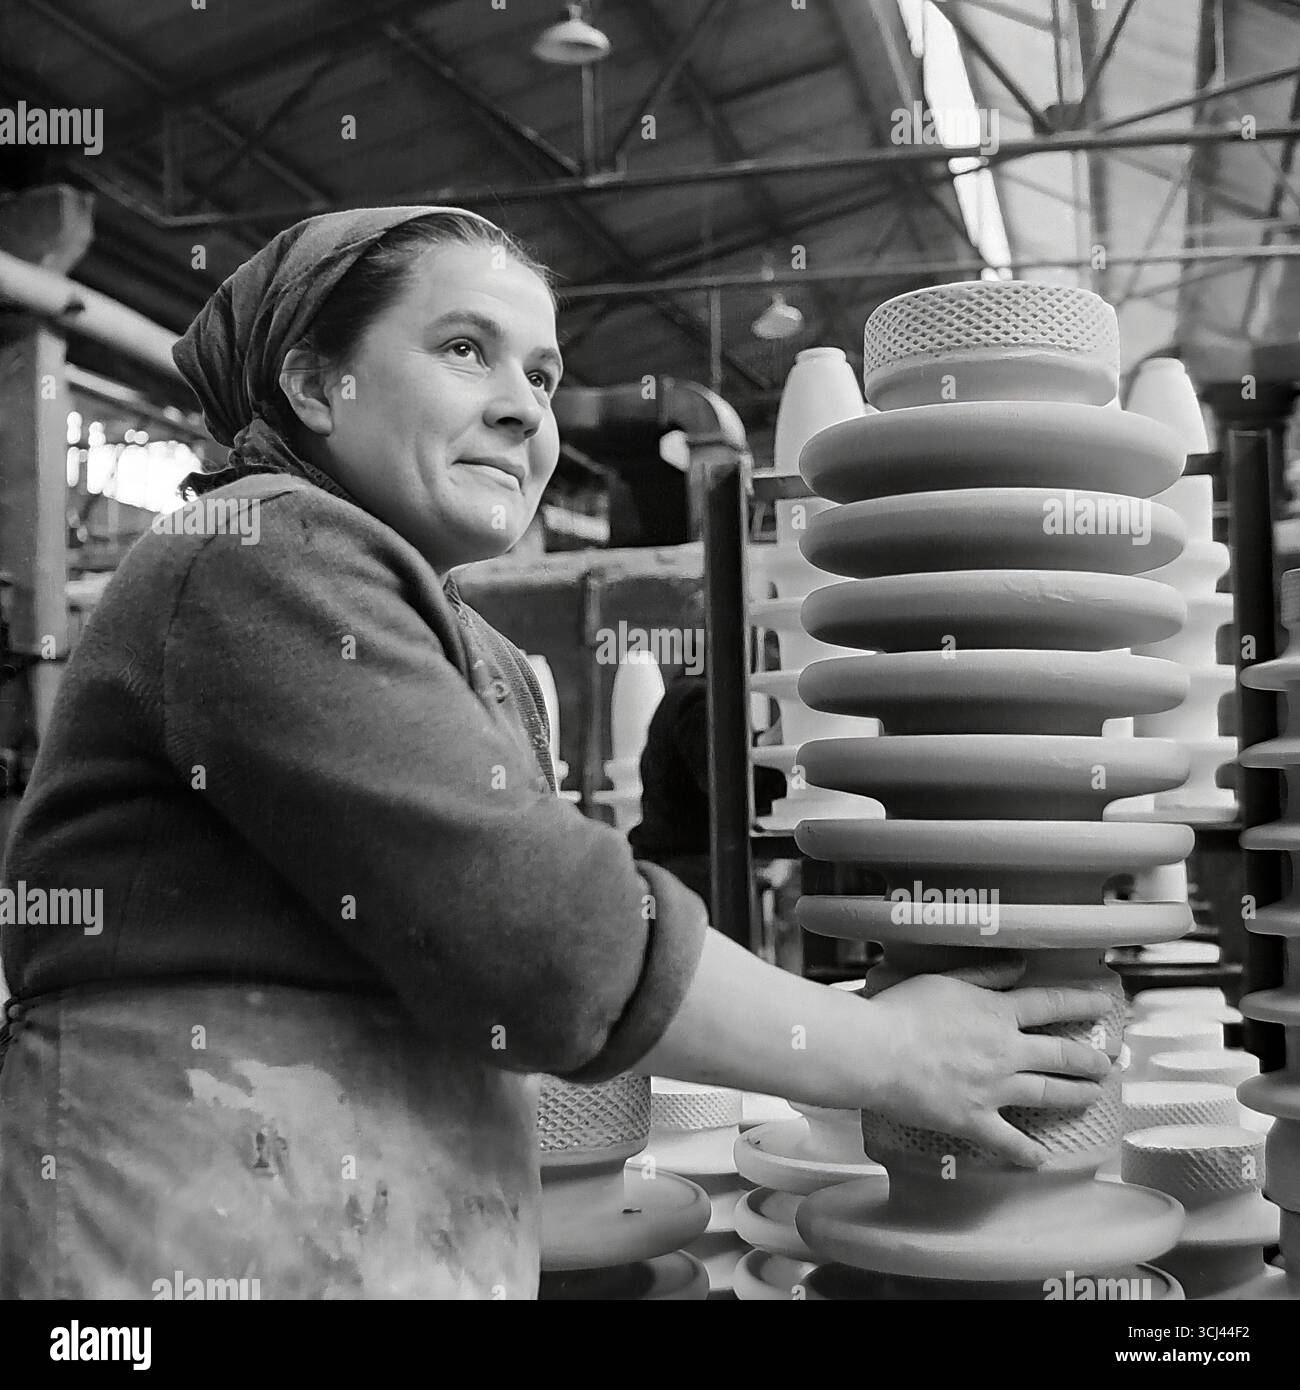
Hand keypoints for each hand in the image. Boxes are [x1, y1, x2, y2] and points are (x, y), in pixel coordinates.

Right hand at [864, 955, 1113, 1167]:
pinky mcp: (974, 1120)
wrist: (878, 1051)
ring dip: (1075, 1095)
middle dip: (1089, 1059)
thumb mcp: (946, 980)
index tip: (1104, 1007)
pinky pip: (1008, 1141)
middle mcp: (1006, 1052)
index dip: (1081, 1005)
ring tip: (1093, 1096)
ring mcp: (994, 1089)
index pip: (1050, 1005)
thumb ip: (986, 974)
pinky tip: (1042, 1159)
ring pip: (1047, 1094)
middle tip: (1108, 1062)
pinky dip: (1027, 1152)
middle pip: (1061, 1055)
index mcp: (999, 1013)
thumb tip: (1020, 967)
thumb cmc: (904, 1010)